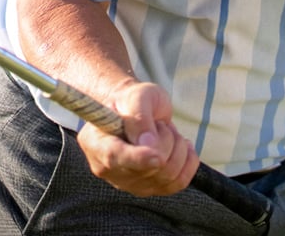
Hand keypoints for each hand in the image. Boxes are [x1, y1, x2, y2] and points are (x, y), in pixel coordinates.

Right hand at [77, 81, 198, 196]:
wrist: (137, 108)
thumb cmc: (132, 99)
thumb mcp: (136, 96)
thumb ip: (139, 117)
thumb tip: (148, 145)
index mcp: (96, 142)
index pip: (114, 158)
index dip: (137, 159)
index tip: (158, 156)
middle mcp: (108, 169)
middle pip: (148, 168)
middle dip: (165, 139)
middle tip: (158, 123)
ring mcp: (128, 182)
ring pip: (167, 175)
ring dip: (176, 146)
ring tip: (166, 131)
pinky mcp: (149, 188)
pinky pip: (179, 182)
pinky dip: (188, 161)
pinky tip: (182, 145)